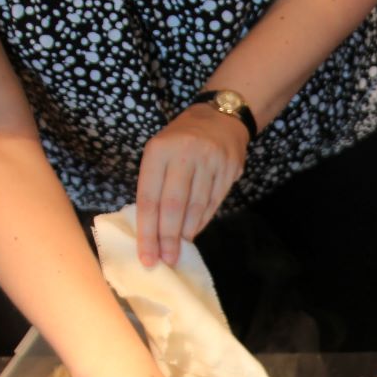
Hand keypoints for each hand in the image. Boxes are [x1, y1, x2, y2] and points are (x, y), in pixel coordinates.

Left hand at [136, 105, 247, 266]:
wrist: (220, 116)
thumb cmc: (180, 140)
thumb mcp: (158, 152)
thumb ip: (154, 184)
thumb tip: (151, 228)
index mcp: (159, 150)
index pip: (149, 198)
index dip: (147, 231)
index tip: (147, 256)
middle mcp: (184, 153)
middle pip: (173, 206)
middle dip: (168, 238)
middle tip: (166, 260)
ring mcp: (210, 160)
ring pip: (196, 207)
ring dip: (186, 233)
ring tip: (178, 250)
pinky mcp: (229, 168)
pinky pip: (213, 202)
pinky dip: (202, 221)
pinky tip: (193, 232)